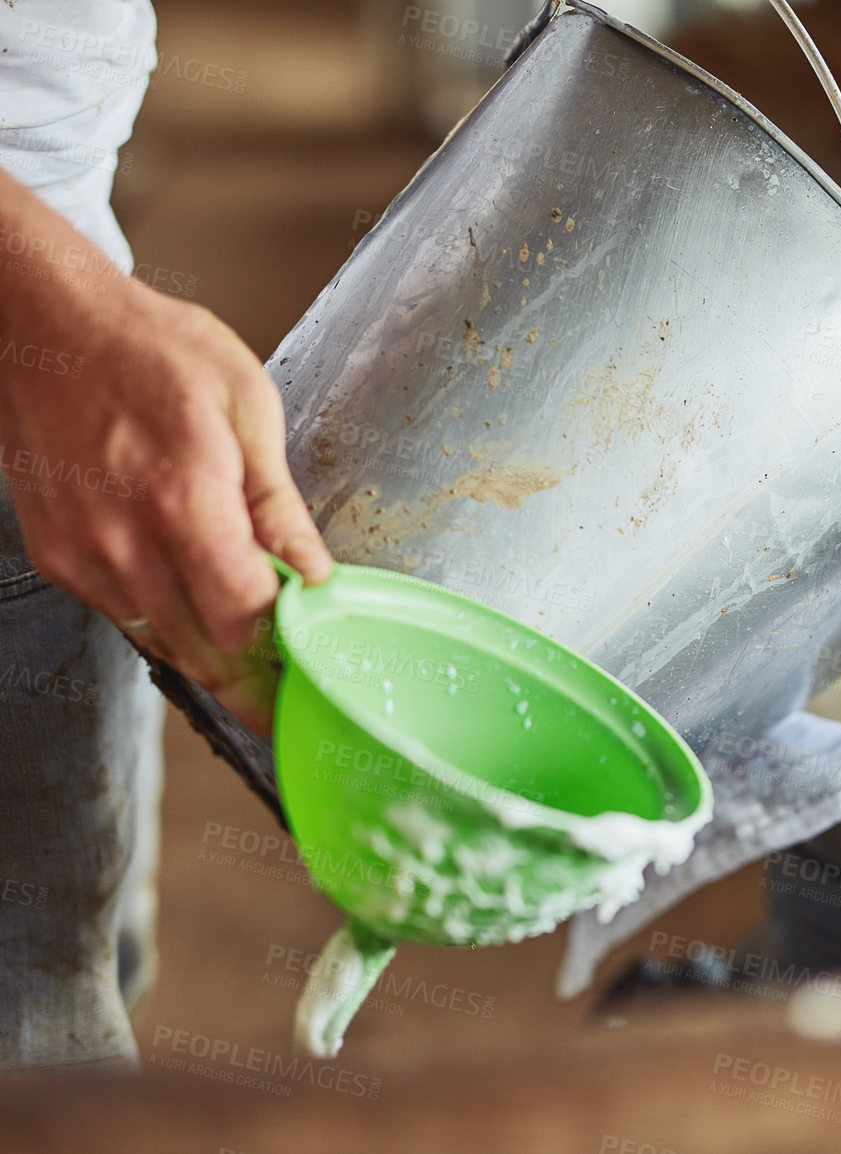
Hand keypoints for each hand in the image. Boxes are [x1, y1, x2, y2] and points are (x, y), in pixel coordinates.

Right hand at [0, 170, 331, 733]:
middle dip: (255, 685)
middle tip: (295, 700)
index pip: (244, 617)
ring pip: (162, 645)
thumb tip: (314, 573)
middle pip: (203, 652)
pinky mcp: (58, 558)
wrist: (44, 324)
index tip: (318, 670)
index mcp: (181, 499)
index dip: (286, 654)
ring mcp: (82, 555)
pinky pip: (125, 619)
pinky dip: (169, 627)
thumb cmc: (150, 349)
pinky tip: (201, 613)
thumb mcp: (245, 407)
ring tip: (263, 667)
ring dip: (214, 663)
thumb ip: (279, 504)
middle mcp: (122, 541)